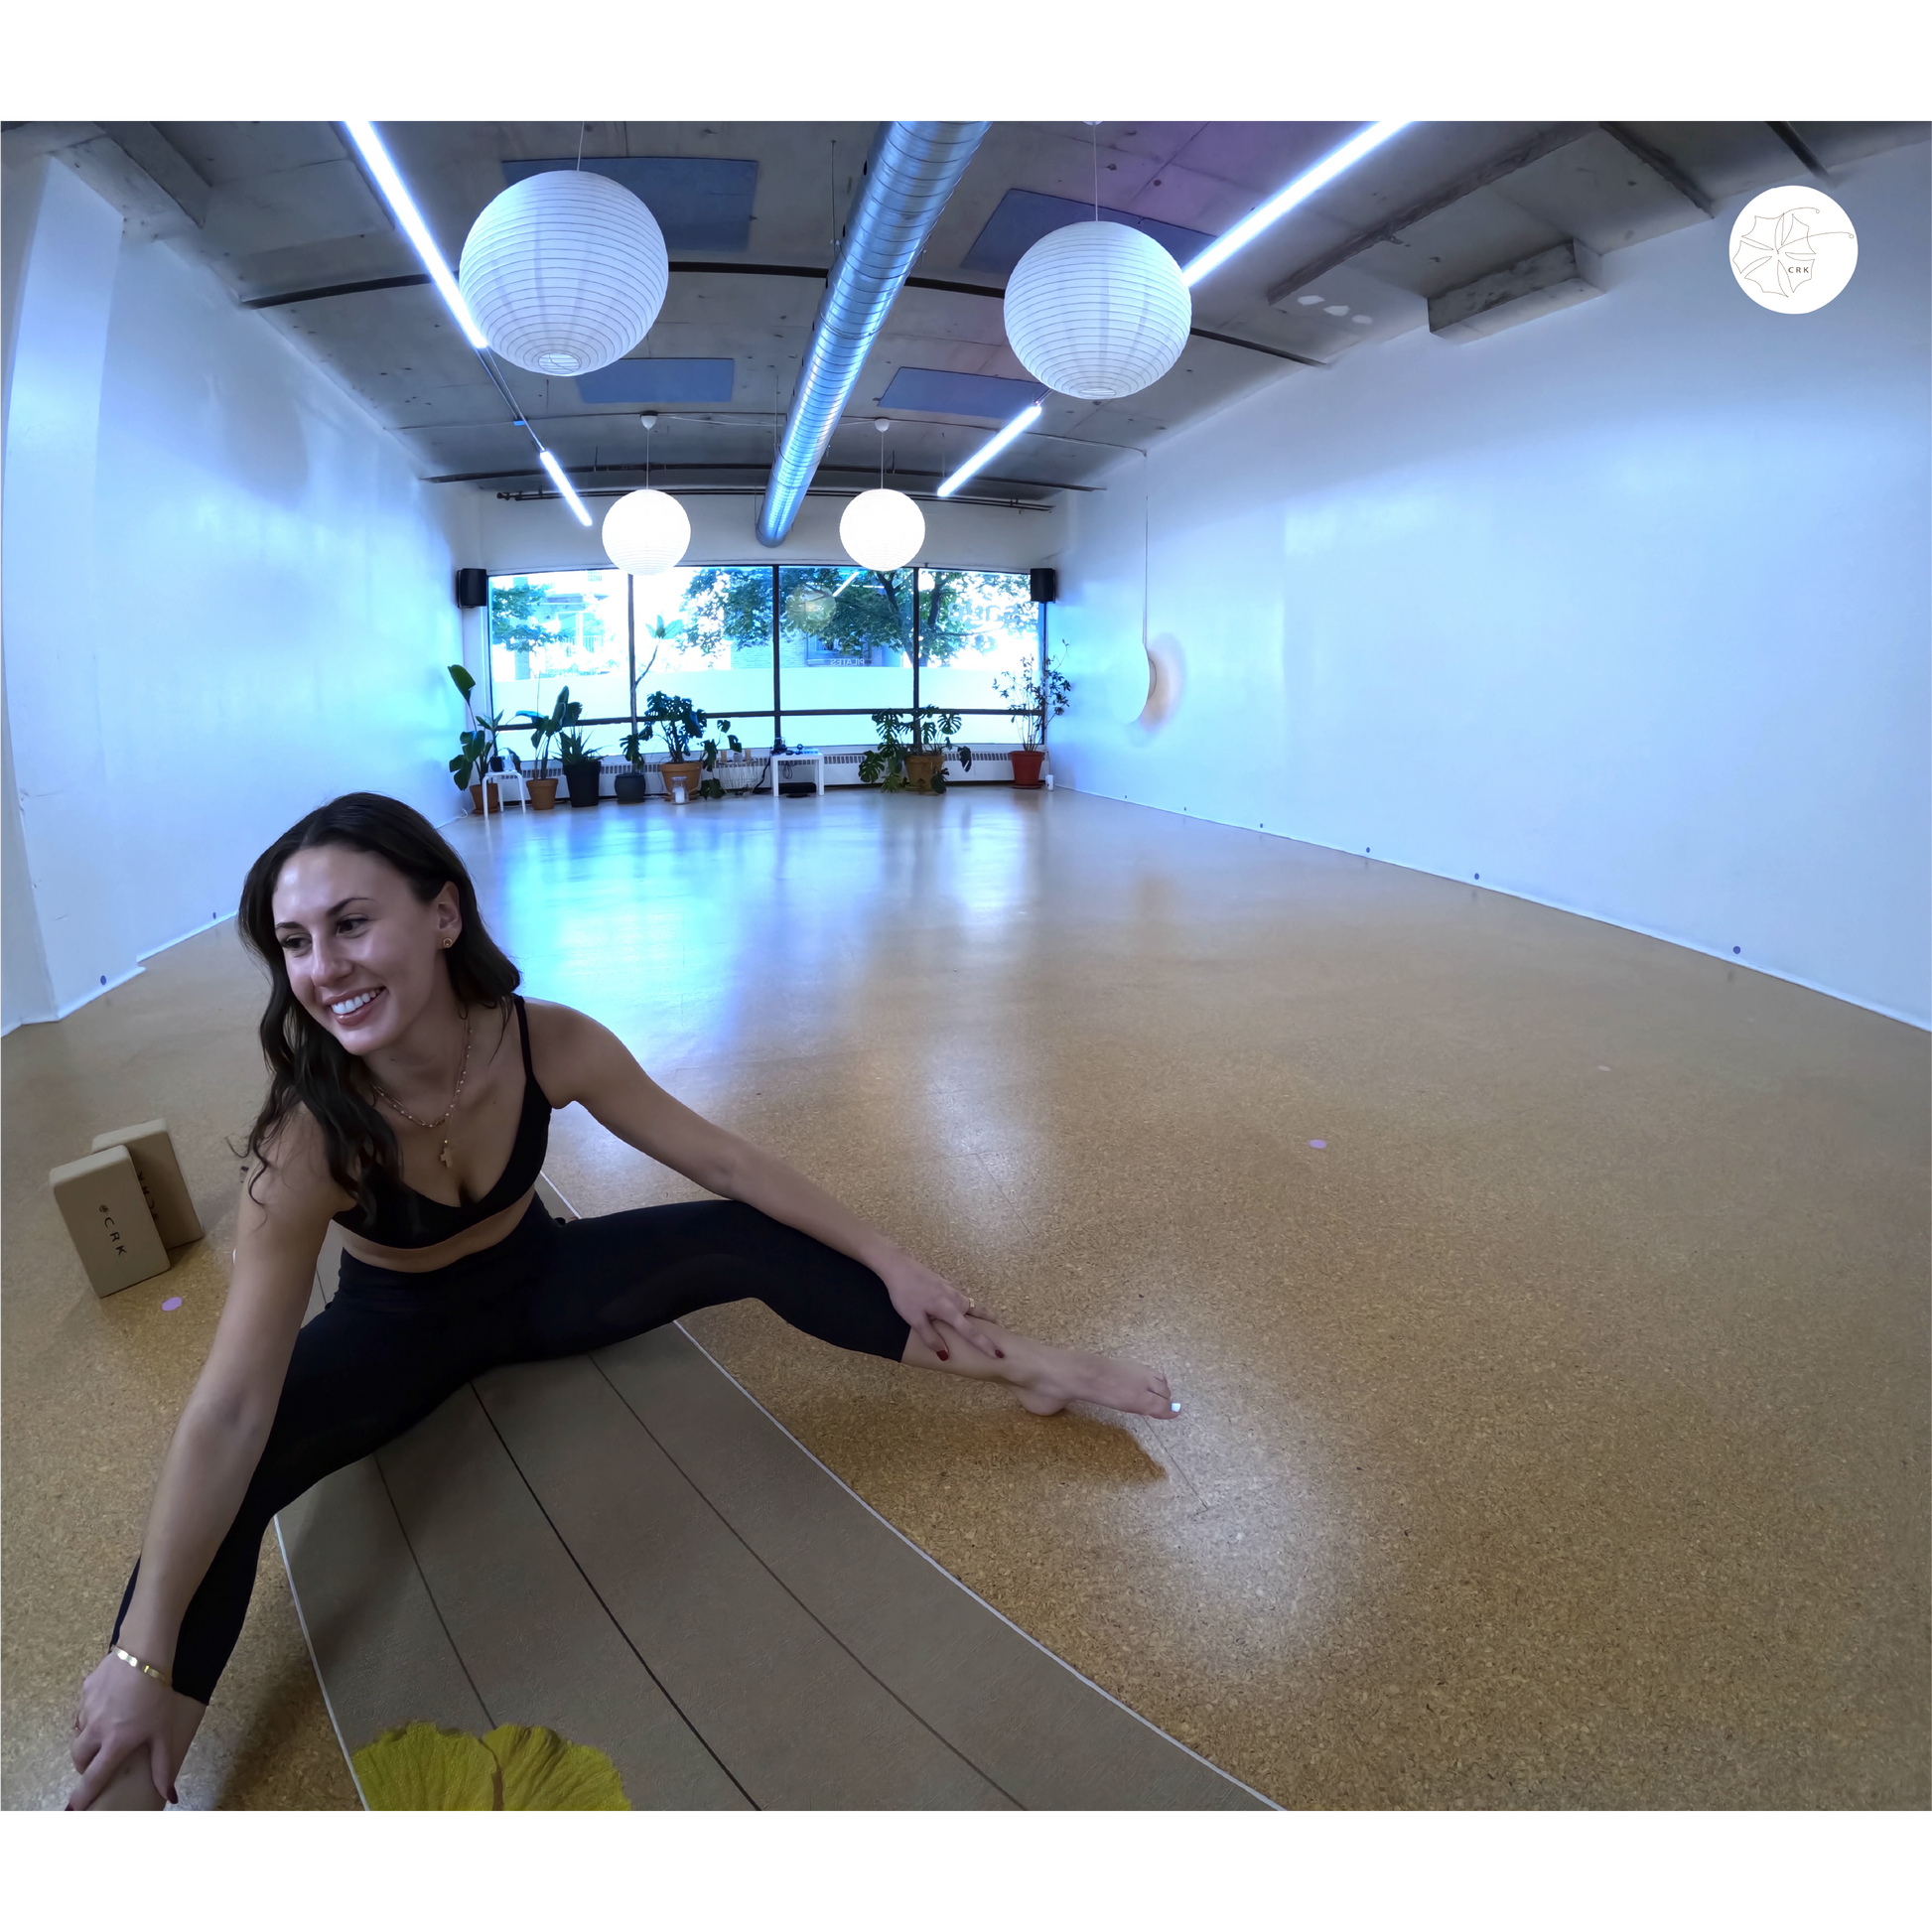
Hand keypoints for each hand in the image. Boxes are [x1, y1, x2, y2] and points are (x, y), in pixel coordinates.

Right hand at [67, 1652, 188, 1808]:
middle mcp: (95, 1730)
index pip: (93, 1778)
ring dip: (88, 1738)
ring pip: (79, 1733)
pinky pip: (82, 1709)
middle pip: (79, 1758)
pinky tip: (108, 1705)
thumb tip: (169, 1797)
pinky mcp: (85, 1690)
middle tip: (99, 1760)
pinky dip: (91, 1714)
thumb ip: (163, 1766)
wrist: (144, 1654)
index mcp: (114, 1743)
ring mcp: (87, 1709)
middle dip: (86, 1765)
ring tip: (107, 1730)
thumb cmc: (157, 1696)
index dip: (82, 1796)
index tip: (73, 1810)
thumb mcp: (163, 1732)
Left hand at [876, 1253, 1002, 1360]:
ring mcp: (951, 1288)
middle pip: (978, 1311)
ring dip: (980, 1311)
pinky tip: (960, 1304)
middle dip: (989, 1320)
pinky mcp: (944, 1281)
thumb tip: (945, 1354)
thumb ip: (930, 1337)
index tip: (998, 1354)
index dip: (984, 1344)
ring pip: (970, 1302)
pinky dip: (968, 1303)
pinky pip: (961, 1295)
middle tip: (998, 1330)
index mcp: (949, 1310)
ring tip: (983, 1319)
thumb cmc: (905, 1294)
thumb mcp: (914, 1319)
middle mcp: (955, 1298)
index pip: (970, 1332)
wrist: (898, 1266)